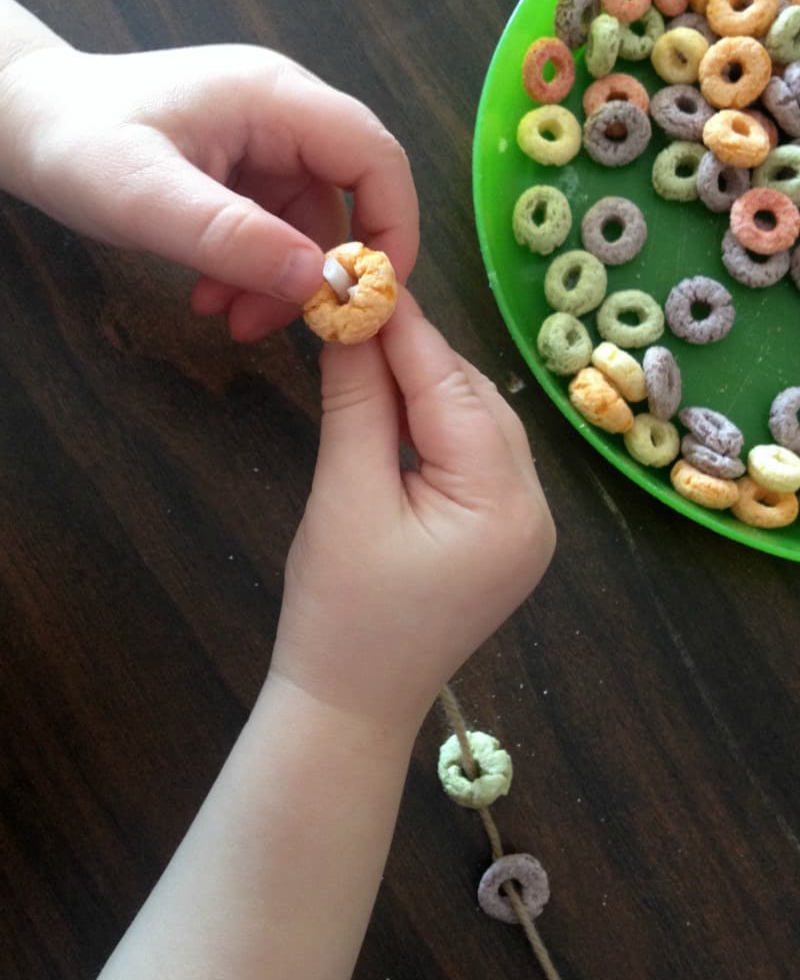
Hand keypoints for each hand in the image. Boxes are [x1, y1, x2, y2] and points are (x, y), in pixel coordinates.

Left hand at [0, 40, 417, 339]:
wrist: (23, 122)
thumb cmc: (77, 143)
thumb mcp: (150, 199)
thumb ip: (234, 238)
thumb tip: (320, 281)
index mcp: (275, 98)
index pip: (374, 156)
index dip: (392, 225)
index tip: (373, 295)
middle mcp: (281, 114)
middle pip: (347, 196)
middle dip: (322, 269)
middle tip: (294, 325)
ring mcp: (262, 141)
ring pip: (307, 224)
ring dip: (280, 280)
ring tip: (228, 318)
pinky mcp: (240, 169)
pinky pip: (272, 228)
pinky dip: (253, 270)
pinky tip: (212, 296)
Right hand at [273, 290, 555, 731]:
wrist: (347, 706)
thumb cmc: (337, 611)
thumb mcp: (343, 496)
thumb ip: (356, 401)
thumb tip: (351, 317)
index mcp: (506, 506)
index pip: (453, 391)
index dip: (406, 329)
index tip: (364, 273)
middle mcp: (535, 510)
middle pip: (476, 401)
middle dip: (417, 354)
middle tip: (357, 307)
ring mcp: (527, 525)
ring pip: (477, 424)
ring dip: (426, 385)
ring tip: (367, 347)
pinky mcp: (504, 534)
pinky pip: (475, 456)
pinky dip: (435, 424)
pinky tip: (395, 401)